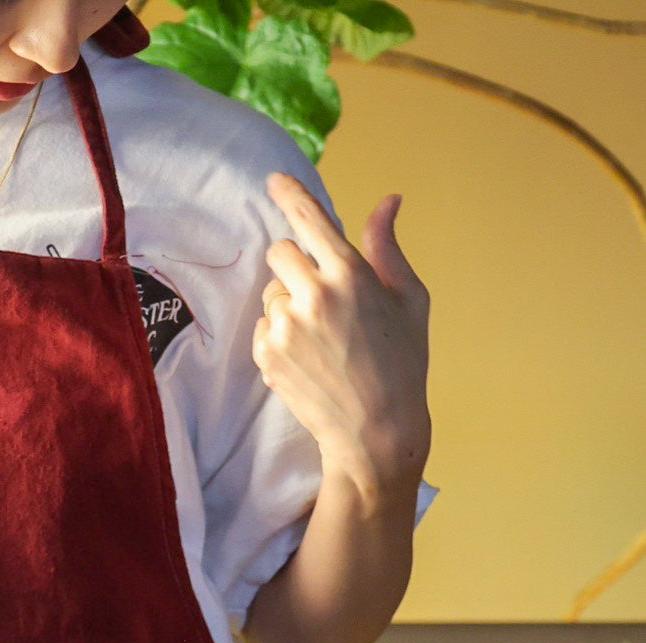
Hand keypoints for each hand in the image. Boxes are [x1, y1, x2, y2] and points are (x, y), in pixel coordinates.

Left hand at [252, 174, 431, 505]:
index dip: (290, 195)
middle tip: (322, 295)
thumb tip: (387, 200)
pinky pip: (262, 326)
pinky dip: (279, 335)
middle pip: (280, 252)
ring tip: (323, 338)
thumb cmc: (403, 365)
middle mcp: (313, 295)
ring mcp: (284, 327)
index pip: (309, 220)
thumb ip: (387, 248)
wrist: (376, 433)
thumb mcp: (409, 301)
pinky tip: (309, 358)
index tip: (274, 180)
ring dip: (288, 304)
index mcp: (350, 274)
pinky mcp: (266, 355)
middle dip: (296, 265)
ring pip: (271, 293)